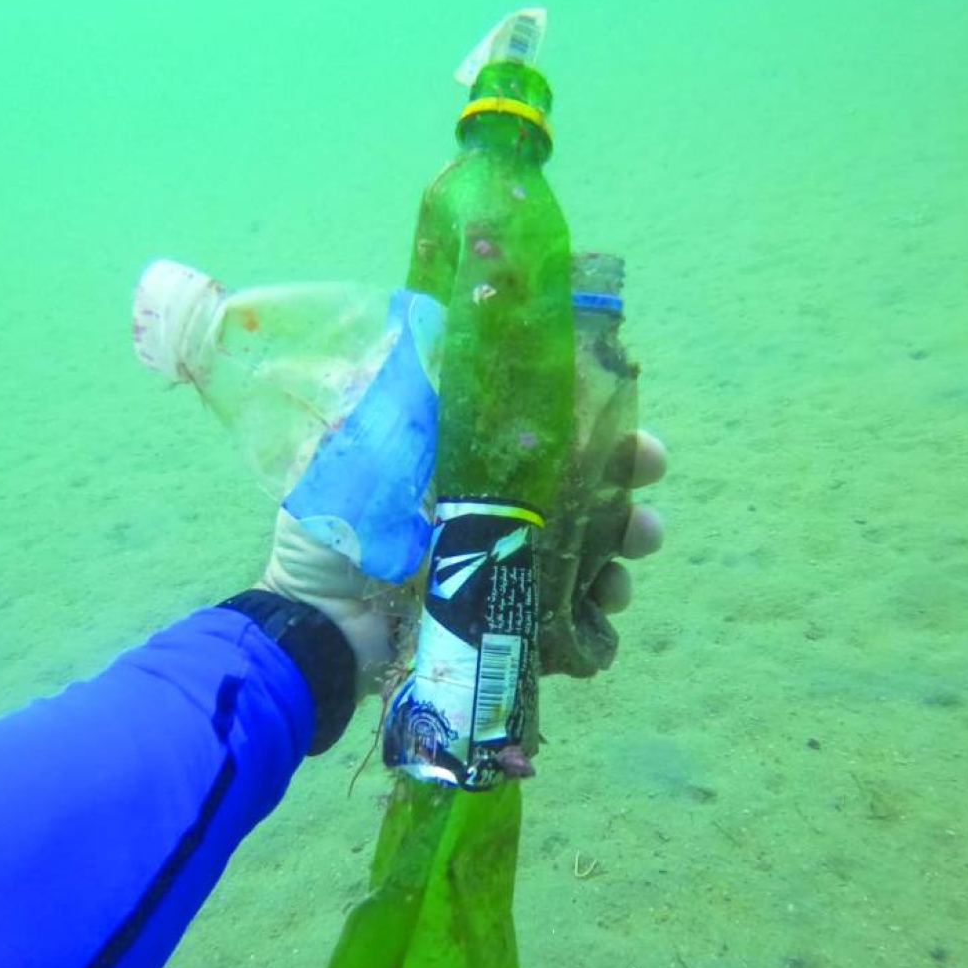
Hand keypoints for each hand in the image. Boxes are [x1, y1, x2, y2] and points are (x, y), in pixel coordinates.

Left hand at [260, 429, 665, 699]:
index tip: (621, 417)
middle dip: (624, 481)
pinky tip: (603, 613)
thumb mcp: (353, 459)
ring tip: (631, 559)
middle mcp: (492, 511)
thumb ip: (398, 409)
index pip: (538, 431)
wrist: (317, 634)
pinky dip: (594, 615)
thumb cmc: (328, 540)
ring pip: (587, 550)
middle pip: (578, 487)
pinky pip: (569, 615)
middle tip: (650, 479)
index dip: (587, 422)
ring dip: (621, 549)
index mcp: (462, 466)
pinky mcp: (507, 620)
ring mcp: (504, 567)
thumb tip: (444, 333)